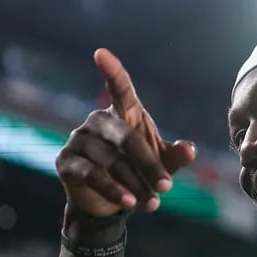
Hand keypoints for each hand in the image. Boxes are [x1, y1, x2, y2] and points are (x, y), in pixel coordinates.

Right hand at [55, 48, 195, 216]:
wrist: (111, 203)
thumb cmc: (140, 172)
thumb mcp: (162, 164)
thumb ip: (176, 156)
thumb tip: (190, 149)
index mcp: (123, 113)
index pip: (119, 88)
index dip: (112, 71)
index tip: (100, 53)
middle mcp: (98, 121)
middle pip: (126, 138)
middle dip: (149, 166)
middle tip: (167, 188)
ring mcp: (79, 139)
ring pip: (110, 160)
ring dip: (134, 184)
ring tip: (152, 203)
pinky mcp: (65, 161)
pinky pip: (91, 174)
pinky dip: (112, 189)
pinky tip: (128, 202)